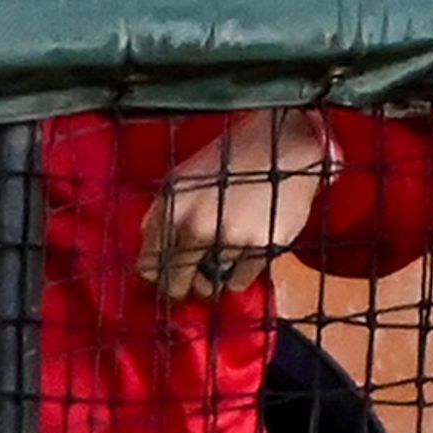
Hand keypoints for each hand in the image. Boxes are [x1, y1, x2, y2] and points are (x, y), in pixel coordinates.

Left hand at [133, 111, 332, 303]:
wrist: (285, 145)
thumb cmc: (233, 160)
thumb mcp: (184, 178)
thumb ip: (162, 215)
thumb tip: (150, 253)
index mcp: (172, 206)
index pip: (147, 265)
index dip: (156, 277)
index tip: (165, 278)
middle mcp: (197, 224)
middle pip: (175, 284)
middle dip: (183, 285)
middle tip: (195, 278)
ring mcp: (229, 236)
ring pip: (210, 286)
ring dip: (215, 278)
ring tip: (226, 253)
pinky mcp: (260, 246)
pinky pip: (239, 283)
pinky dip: (241, 274)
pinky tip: (247, 248)